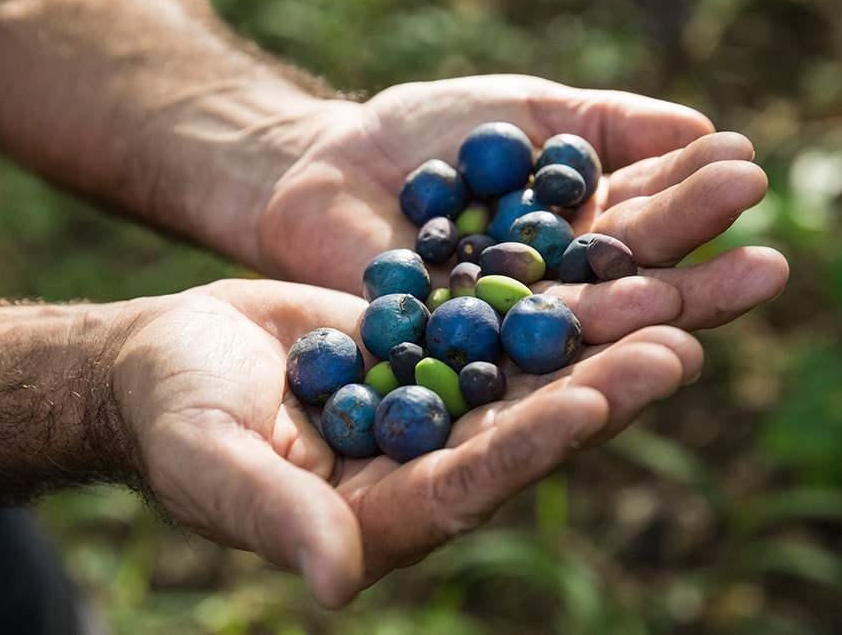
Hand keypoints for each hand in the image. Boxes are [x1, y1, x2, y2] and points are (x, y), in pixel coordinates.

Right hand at [110, 278, 701, 608]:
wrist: (162, 356)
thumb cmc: (171, 414)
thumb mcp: (212, 461)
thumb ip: (275, 516)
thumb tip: (337, 582)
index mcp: (374, 515)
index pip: (465, 486)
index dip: (528, 447)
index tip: (592, 402)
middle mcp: (416, 467)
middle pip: (518, 432)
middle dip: (597, 389)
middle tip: (679, 343)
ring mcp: (425, 408)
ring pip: (522, 375)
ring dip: (593, 340)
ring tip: (669, 297)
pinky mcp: (423, 353)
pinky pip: (492, 323)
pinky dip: (543, 296)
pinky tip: (598, 260)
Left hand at [260, 75, 787, 341]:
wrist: (319, 165)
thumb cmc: (421, 135)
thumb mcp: (519, 113)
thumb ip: (598, 125)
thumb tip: (696, 130)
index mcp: (574, 234)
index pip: (645, 225)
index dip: (691, 202)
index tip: (744, 173)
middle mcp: (549, 291)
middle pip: (628, 292)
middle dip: (693, 281)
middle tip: (767, 270)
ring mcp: (499, 331)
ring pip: (574, 334)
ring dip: (632, 328)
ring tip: (690, 320)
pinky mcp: (445, 359)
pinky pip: (497, 359)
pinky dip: (541, 355)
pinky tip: (590, 350)